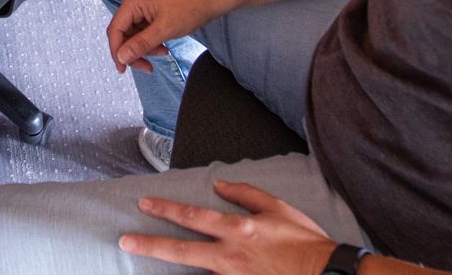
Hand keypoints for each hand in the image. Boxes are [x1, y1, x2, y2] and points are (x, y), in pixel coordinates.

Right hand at [107, 0, 229, 73]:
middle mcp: (133, 3)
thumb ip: (141, 44)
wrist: (208, 0)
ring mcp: (140, 9)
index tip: (123, 69)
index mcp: (133, 1)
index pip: (115, 29)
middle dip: (133, 52)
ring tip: (163, 53)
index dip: (116, 51)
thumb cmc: (189, 9)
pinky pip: (142, 35)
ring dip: (145, 50)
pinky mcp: (148, 15)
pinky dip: (150, 45)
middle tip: (146, 67)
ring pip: (132, 37)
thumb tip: (121, 58)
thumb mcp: (165, 30)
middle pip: (122, 34)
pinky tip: (164, 48)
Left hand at [120, 179, 339, 274]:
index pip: (192, 215)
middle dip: (150, 243)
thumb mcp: (277, 207)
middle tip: (126, 239)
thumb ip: (245, 194)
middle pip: (181, 249)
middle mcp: (230, 254)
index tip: (144, 203)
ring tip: (150, 257)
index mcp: (238, 228)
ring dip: (173, 267)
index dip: (165, 208)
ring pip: (194, 272)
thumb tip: (219, 185)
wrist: (326, 274)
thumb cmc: (304, 241)